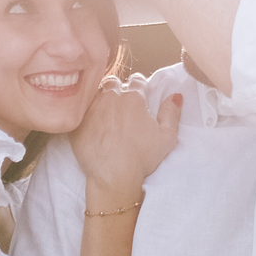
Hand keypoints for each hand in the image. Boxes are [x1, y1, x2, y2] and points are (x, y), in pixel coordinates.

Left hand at [69, 76, 181, 201]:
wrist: (113, 176)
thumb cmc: (142, 158)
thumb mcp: (167, 136)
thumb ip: (171, 112)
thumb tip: (176, 95)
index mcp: (134, 98)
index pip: (138, 80)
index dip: (140, 87)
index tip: (140, 96)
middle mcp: (111, 97)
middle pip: (114, 83)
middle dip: (118, 90)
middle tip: (121, 106)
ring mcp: (92, 108)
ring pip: (96, 93)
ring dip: (101, 98)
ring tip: (105, 113)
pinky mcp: (78, 120)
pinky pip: (80, 108)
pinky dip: (86, 112)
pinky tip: (91, 123)